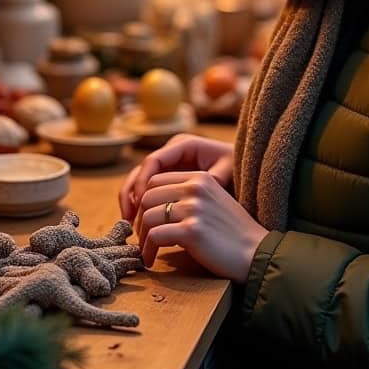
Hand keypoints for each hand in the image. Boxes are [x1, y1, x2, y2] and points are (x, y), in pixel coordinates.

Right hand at [119, 133, 233, 223]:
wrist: (240, 168)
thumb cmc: (234, 166)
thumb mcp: (227, 169)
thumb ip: (212, 177)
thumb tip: (195, 191)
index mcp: (182, 145)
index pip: (153, 161)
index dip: (142, 181)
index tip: (140, 203)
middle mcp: (170, 153)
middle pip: (140, 171)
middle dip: (131, 194)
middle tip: (128, 217)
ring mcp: (167, 166)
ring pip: (139, 182)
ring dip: (131, 202)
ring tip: (129, 223)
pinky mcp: (166, 180)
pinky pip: (147, 191)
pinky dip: (140, 206)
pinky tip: (138, 223)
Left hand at [135, 169, 267, 281]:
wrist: (256, 252)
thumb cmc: (233, 233)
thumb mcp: (212, 202)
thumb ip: (188, 198)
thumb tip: (154, 207)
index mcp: (200, 177)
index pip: (156, 180)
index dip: (145, 201)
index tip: (145, 220)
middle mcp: (195, 188)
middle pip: (147, 197)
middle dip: (140, 219)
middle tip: (144, 238)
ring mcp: (193, 208)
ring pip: (148, 217)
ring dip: (142, 238)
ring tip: (147, 252)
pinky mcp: (191, 231)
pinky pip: (155, 237)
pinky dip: (148, 250)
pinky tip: (151, 260)